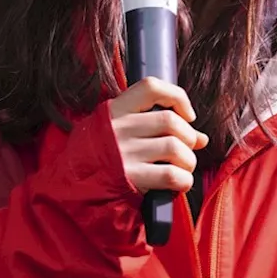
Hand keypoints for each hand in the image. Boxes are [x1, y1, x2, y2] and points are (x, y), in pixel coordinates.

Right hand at [108, 77, 208, 193]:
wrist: (74, 190)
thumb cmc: (104, 158)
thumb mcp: (121, 133)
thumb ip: (157, 129)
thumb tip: (202, 138)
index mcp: (116, 110)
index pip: (151, 87)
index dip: (177, 97)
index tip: (187, 115)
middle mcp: (119, 128)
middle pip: (170, 121)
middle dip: (188, 137)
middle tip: (186, 150)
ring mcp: (124, 154)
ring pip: (175, 147)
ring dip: (188, 160)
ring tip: (183, 168)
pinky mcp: (130, 179)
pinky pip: (171, 175)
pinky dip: (184, 180)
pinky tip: (179, 183)